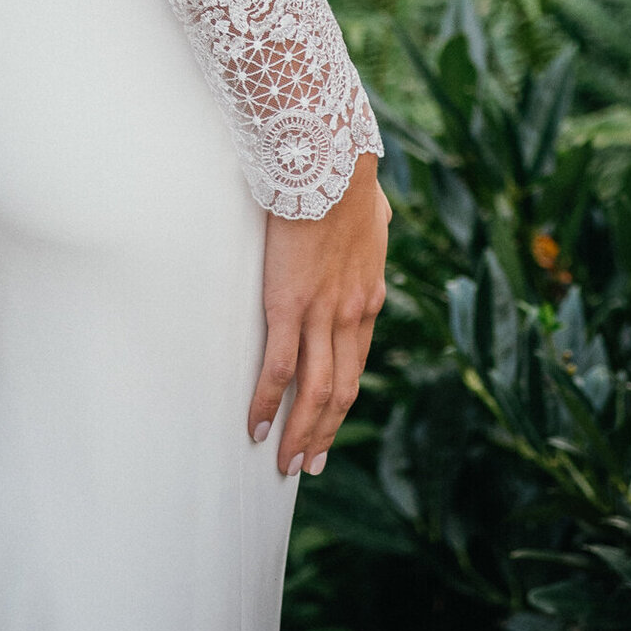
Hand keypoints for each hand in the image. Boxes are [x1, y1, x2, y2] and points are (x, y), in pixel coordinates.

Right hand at [248, 153, 389, 477]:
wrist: (331, 166)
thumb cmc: (346, 179)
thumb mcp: (373, 214)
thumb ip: (370, 229)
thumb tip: (374, 216)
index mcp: (369, 297)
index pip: (357, 363)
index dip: (342, 399)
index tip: (329, 421)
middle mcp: (352, 316)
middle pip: (341, 390)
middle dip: (325, 432)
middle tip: (311, 464)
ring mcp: (323, 315)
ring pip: (315, 392)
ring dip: (302, 433)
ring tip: (287, 463)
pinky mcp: (289, 306)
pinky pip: (279, 369)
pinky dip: (268, 404)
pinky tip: (256, 427)